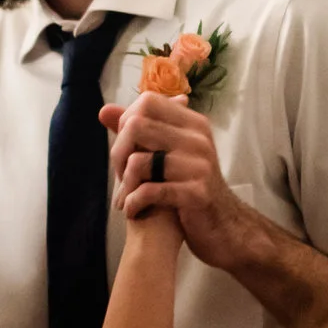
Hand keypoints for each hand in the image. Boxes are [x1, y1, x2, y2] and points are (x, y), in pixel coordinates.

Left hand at [99, 94, 259, 262]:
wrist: (224, 226)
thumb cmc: (190, 187)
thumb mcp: (168, 154)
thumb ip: (137, 131)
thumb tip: (103, 111)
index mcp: (193, 124)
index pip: (147, 102)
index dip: (126, 121)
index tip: (126, 148)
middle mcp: (198, 139)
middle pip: (136, 126)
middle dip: (118, 153)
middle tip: (121, 176)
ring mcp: (199, 165)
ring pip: (138, 161)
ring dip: (124, 183)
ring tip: (126, 196)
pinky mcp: (197, 193)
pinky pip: (149, 191)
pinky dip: (133, 203)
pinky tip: (132, 210)